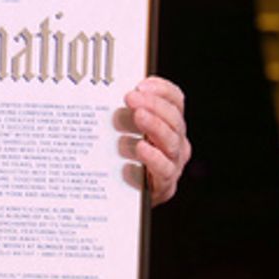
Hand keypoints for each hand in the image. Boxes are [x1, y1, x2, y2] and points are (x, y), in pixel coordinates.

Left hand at [117, 75, 191, 205]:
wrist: (123, 194)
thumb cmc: (121, 156)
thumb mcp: (122, 129)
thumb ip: (122, 111)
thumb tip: (102, 90)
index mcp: (169, 123)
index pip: (175, 100)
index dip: (162, 89)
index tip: (141, 84)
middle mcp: (176, 141)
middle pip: (174, 118)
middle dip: (154, 105)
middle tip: (131, 98)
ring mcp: (174, 163)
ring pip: (172, 142)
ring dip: (155, 126)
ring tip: (138, 116)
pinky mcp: (165, 184)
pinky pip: (165, 169)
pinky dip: (154, 158)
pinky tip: (141, 148)